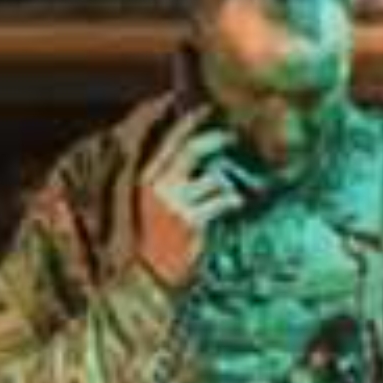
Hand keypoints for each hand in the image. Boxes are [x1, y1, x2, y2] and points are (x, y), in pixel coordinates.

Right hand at [135, 106, 247, 288]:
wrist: (147, 276)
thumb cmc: (154, 241)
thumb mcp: (153, 206)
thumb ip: (169, 180)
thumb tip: (199, 158)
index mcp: (146, 179)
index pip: (167, 140)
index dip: (186, 120)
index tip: (202, 106)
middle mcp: (158, 186)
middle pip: (193, 149)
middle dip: (216, 138)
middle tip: (231, 137)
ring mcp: (175, 203)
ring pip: (215, 177)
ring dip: (229, 184)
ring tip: (231, 193)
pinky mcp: (191, 220)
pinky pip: (223, 200)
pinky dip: (234, 201)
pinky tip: (236, 205)